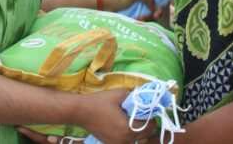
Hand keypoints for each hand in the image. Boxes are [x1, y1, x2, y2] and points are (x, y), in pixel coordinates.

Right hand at [18, 89, 158, 143]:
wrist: (81, 111)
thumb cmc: (100, 101)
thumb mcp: (120, 94)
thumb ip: (135, 95)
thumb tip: (146, 95)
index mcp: (128, 129)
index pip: (150, 127)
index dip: (152, 117)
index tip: (149, 110)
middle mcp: (124, 140)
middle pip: (144, 136)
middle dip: (146, 125)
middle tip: (142, 113)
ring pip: (135, 139)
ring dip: (137, 130)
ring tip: (131, 118)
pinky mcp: (111, 143)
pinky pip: (126, 140)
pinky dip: (128, 134)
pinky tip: (122, 124)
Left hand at [102, 0, 161, 20]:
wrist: (102, 6)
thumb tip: (155, 7)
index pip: (154, 3)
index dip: (157, 9)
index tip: (157, 14)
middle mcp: (138, 5)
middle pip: (151, 13)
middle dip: (152, 15)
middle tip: (150, 16)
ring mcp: (133, 13)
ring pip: (145, 20)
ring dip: (144, 19)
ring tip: (138, 18)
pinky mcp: (128, 21)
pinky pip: (137, 24)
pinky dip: (138, 23)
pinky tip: (134, 21)